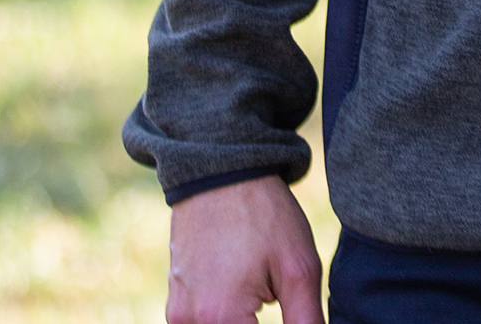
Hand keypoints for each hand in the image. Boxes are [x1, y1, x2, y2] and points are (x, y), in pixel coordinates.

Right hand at [166, 174, 324, 323]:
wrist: (222, 172)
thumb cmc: (264, 215)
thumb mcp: (299, 267)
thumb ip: (305, 322)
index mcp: (221, 319)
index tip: (292, 310)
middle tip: (275, 297)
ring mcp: (177, 315)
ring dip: (242, 322)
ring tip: (263, 295)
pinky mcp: (175, 304)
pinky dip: (224, 318)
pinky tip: (245, 295)